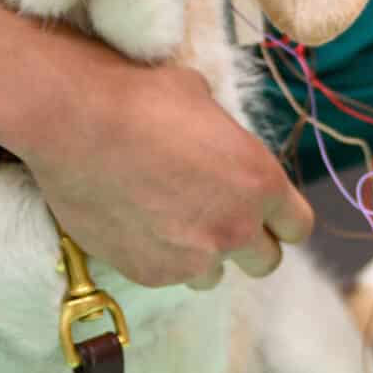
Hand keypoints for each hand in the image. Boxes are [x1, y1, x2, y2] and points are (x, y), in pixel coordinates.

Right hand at [18, 59, 314, 288]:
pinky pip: (166, 276)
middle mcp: (235, 228)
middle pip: (265, 261)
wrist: (75, 121)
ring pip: (212, 274)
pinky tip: (133, 224)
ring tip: (166, 221)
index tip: (262, 213)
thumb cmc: (140, 97)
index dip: (280, 219)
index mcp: (261, 182)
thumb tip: (216, 141)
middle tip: (214, 220)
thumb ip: (224, 139)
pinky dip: (156, 257)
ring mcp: (193, 258)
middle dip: (246, 243)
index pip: (298, 226)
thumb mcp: (203, 101)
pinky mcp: (150, 273)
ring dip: (199, 254)